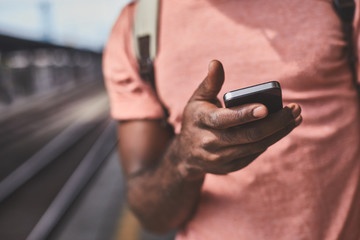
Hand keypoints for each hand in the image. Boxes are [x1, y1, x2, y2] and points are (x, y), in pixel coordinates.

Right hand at [176, 60, 301, 178]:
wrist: (186, 155)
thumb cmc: (196, 120)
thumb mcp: (197, 100)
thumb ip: (210, 82)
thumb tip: (216, 62)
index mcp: (202, 122)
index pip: (225, 119)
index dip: (245, 114)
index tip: (266, 107)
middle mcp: (211, 143)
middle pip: (249, 135)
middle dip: (276, 123)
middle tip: (295, 109)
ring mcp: (221, 158)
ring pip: (256, 146)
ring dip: (279, 132)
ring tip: (295, 118)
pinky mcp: (231, 167)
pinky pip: (255, 153)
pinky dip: (270, 140)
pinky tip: (282, 129)